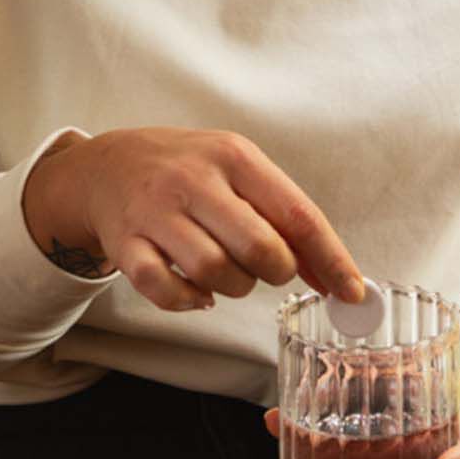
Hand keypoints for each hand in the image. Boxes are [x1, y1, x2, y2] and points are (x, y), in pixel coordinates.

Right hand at [23, 128, 363, 309]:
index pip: (297, 215)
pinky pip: (166, 290)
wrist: (108, 165)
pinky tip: (197, 292)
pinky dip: (189, 301)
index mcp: (234, 157)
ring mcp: (156, 212)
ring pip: (215, 272)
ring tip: (228, 273)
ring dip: (234, 287)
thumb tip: (335, 275)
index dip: (331, 260)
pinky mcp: (125, 244)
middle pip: (259, 248)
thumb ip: (284, 217)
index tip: (351, 292)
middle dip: (276, 272)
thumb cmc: (188, 171)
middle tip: (267, 268)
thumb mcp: (239, 171)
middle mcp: (194, 180)